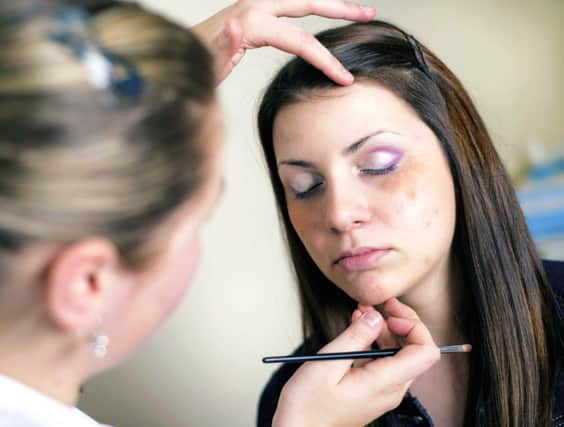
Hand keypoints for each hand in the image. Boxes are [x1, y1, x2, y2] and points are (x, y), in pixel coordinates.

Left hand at [192, 0, 375, 84]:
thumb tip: (236, 25)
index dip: (325, 60)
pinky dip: (310, 6)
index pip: (301, 40)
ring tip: (355, 8)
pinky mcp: (253, 10)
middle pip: (308, 3)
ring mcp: (254, 5)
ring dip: (328, 2)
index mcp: (251, 21)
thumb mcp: (206, 66)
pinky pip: (290, 5)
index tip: (344, 78)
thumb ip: (222, 47)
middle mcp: (254, 6)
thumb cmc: (195, 66)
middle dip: (340, 8)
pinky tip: (322, 10)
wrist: (181, 53)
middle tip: (368, 14)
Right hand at [273, 299, 439, 426]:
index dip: (414, 325)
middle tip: (380, 305)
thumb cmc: (308, 405)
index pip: (426, 352)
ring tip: (362, 312)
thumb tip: (375, 316)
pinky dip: (375, 342)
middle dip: (399, 322)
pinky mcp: (373, 391)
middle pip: (415, 350)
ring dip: (384, 330)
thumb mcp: (328, 363)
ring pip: (399, 354)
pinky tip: (357, 331)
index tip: (390, 314)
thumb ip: (355, 336)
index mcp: (384, 383)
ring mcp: (383, 392)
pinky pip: (384, 362)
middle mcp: (390, 390)